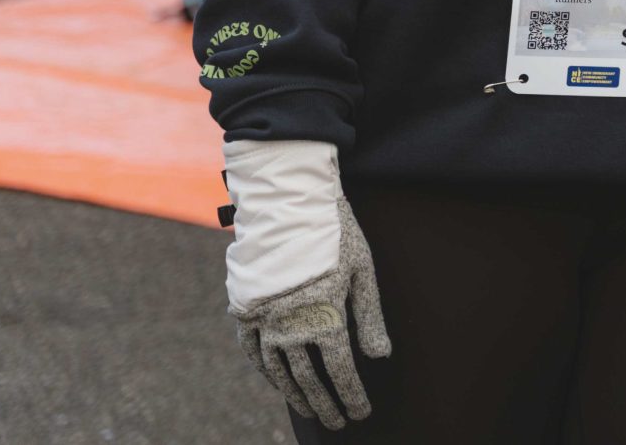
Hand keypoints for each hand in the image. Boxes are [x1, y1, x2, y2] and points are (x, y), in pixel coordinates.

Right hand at [223, 139, 390, 428]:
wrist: (288, 203)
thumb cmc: (334, 234)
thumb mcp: (362, 271)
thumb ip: (371, 316)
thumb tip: (380, 356)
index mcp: (324, 317)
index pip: (341, 370)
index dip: (351, 395)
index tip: (361, 412)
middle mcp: (291, 326)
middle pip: (309, 379)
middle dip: (326, 404)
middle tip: (338, 422)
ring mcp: (264, 320)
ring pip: (279, 372)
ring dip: (296, 395)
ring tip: (310, 411)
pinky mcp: (245, 311)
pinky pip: (254, 353)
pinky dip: (267, 372)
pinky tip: (278, 382)